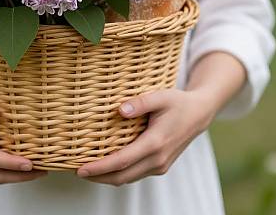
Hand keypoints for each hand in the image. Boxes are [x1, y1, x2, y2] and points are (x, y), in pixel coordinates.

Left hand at [76, 88, 215, 184]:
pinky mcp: (159, 165)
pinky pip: (134, 174)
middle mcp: (157, 159)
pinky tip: (105, 165)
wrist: (200, 114)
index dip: (99, 167)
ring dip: (106, 177)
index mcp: (156, 143)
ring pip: (127, 178)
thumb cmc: (178, 102)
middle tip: (75, 170)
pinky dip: (118, 173)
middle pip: (121, 176)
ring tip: (86, 169)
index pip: (121, 161)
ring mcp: (160, 165)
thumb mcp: (160, 96)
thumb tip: (120, 109)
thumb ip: (140, 103)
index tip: (80, 169)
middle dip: (97, 176)